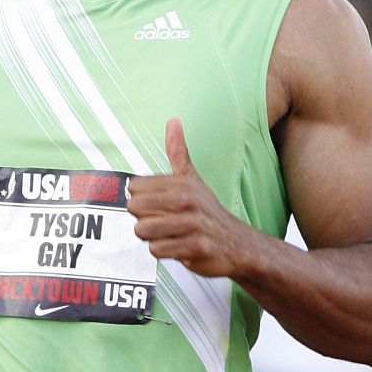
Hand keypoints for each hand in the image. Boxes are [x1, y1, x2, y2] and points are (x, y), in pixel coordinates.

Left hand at [127, 119, 245, 275]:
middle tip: (160, 220)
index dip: (141, 198)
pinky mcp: (194, 247)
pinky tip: (175, 246)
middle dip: (143, 218)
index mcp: (182, 183)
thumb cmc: (208, 211)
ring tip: (167, 233)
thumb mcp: (193, 179)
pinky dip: (161, 251)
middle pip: (135, 208)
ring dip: (151, 236)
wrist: (236, 243)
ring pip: (143, 230)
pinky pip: (157, 249)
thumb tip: (173, 120)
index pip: (136, 187)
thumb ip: (178, 152)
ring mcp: (192, 224)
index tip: (155, 203)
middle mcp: (187, 201)